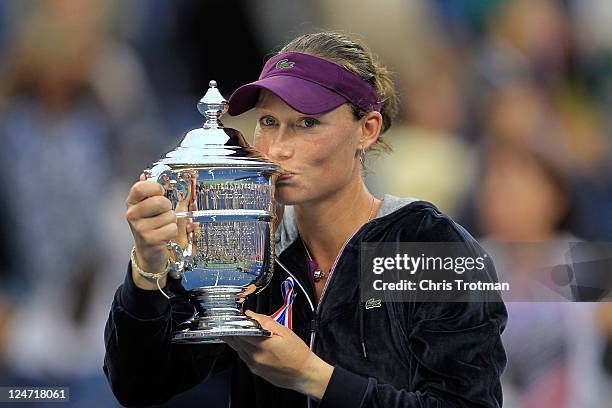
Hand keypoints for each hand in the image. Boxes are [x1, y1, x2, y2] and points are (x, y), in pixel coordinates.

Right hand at [125, 174, 176, 289]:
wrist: (148, 251)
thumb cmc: (150, 224)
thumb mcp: (146, 207)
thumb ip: (148, 192)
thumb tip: (145, 175)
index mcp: (131, 202)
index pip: (141, 187)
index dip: (156, 188)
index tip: (160, 192)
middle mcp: (132, 214)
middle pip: (160, 201)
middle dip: (167, 206)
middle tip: (163, 213)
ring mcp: (140, 228)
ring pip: (169, 216)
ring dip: (171, 221)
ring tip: (162, 226)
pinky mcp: (150, 240)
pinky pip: (172, 228)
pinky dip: (172, 231)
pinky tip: (164, 235)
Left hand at [222, 310, 333, 400]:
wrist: (304, 374)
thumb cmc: (298, 354)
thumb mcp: (285, 331)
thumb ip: (265, 322)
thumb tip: (251, 315)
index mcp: (262, 344)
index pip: (238, 330)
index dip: (234, 321)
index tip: (233, 316)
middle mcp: (255, 356)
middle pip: (235, 339)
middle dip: (233, 328)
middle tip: (234, 320)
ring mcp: (253, 364)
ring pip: (237, 347)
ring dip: (237, 337)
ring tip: (242, 329)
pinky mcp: (254, 370)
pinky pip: (242, 355)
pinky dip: (243, 347)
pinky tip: (249, 342)